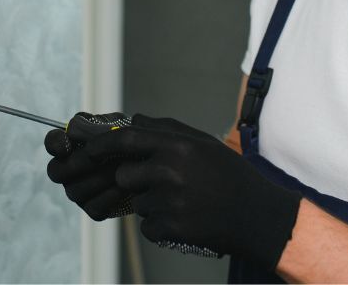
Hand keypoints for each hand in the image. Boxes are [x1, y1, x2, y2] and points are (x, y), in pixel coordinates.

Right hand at [44, 112, 133, 219]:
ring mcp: (79, 190)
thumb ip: (94, 126)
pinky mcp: (94, 208)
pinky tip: (124, 186)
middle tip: (97, 157)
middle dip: (77, 163)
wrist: (151, 161)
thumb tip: (72, 129)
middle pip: (56, 171)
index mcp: (71, 144)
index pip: (52, 142)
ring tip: (119, 169)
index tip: (67, 143)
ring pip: (75, 190)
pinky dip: (109, 196)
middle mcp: (69, 169)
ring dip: (99, 178)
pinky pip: (93, 207)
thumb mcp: (115, 125)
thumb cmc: (129, 138)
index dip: (55, 143)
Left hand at [85, 114, 301, 270]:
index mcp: (176, 146)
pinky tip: (187, 219)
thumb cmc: (230, 176)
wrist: (258, 217)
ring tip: (183, 202)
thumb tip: (134, 120)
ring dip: (152, 204)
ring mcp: (170, 201)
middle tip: (161, 184)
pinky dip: (161, 226)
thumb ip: (166, 129)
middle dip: (134, 181)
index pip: (125, 139)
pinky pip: (148, 226)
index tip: (89, 150)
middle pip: (124, 176)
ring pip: (137, 202)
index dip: (101, 145)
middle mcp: (170, 171)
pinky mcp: (172, 228)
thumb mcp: (202, 142)